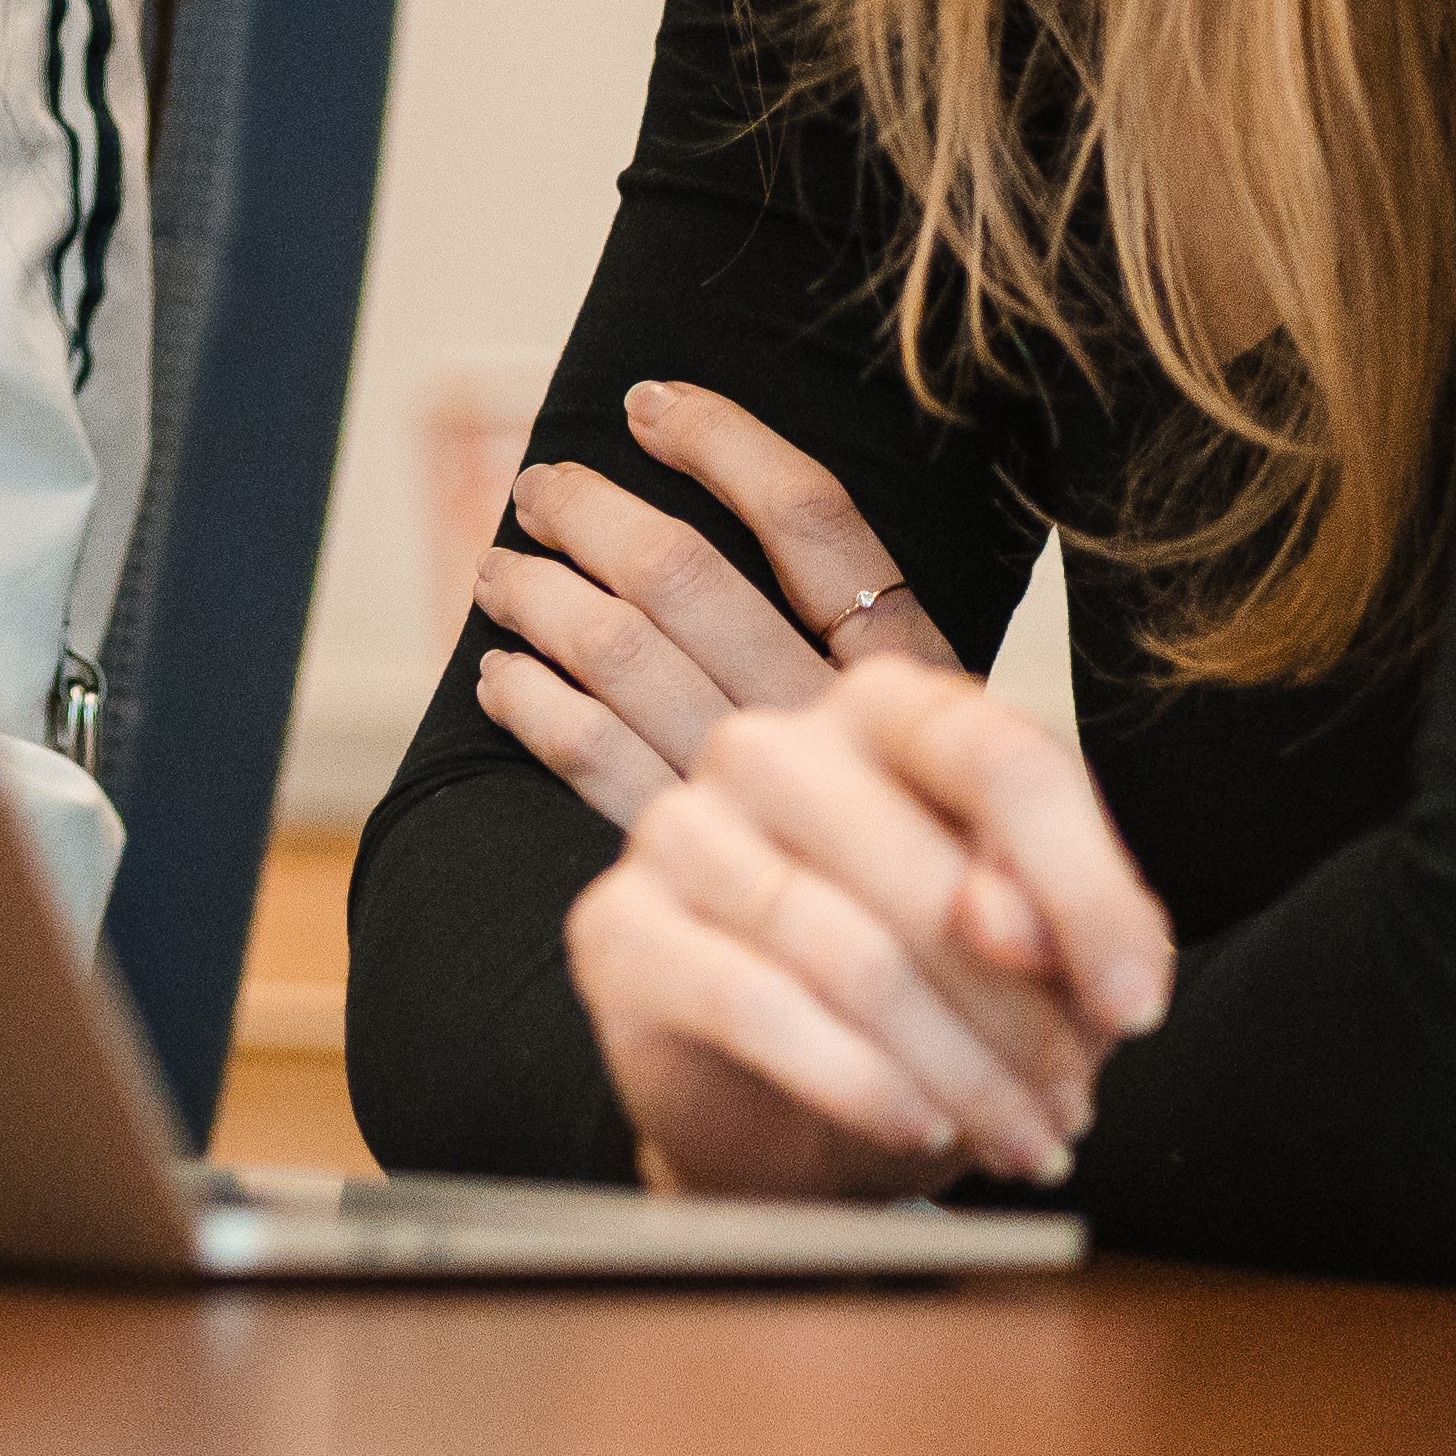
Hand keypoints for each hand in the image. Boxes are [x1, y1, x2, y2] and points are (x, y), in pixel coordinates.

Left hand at [461, 377, 952, 829]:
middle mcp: (830, 725)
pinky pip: (593, 765)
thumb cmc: (956, 877)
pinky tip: (503, 679)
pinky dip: (536, 706)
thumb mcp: (949, 749)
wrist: (956, 1054)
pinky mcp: (696, 865)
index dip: (726, 447)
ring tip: (499, 571)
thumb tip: (782, 553)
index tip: (649, 401)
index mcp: (911, 678)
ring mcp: (758, 796)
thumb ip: (870, 647)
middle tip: (538, 488)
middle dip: (596, 517)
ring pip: (623, 657)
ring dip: (544, 600)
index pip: (815, 523)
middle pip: (689, 580)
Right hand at [565, 660, 1174, 1198]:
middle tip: (1070, 1111)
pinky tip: (913, 1130)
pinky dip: (851, 1079)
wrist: (778, 1118)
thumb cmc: (921, 1011)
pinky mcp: (616, 925)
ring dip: (957, 1071)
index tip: (1136, 1008)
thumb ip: (1061, 918)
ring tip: (1016, 1140)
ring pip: (850, 952)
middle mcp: (771, 744)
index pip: (999, 756)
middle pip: (930, 873)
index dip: (1085, 888)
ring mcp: (680, 825)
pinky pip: (749, 1000)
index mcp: (884, 711)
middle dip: (1024, 1019)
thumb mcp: (1030, 964)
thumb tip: (1019, 926)